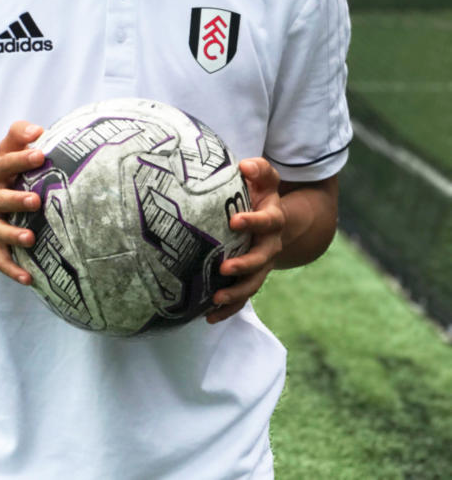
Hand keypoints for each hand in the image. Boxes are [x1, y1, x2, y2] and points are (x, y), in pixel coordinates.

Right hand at [0, 121, 46, 284]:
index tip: (40, 154)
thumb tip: (40, 130)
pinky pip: (1, 259)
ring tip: (29, 239)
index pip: (4, 163)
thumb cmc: (5, 177)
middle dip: (15, 200)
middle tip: (36, 200)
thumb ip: (20, 136)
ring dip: (12, 236)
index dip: (20, 158)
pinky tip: (29, 279)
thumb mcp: (6, 153)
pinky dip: (13, 270)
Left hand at [206, 157, 285, 323]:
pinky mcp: (249, 278)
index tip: (234, 220)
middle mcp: (270, 245)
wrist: (274, 218)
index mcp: (273, 220)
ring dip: (235, 293)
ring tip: (214, 298)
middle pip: (262, 259)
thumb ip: (258, 169)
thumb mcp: (263, 178)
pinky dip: (228, 308)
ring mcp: (261, 265)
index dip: (253, 221)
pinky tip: (208, 316)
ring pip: (252, 283)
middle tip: (224, 267)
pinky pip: (241, 297)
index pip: (267, 221)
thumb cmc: (260, 193)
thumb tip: (245, 164)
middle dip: (244, 264)